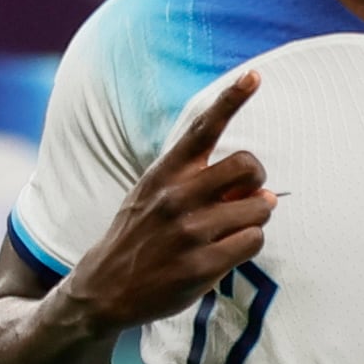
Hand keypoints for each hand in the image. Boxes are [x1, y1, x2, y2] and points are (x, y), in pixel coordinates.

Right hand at [67, 71, 275, 330]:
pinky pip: (253, 242)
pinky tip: (226, 252)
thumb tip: (259, 190)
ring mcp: (190, 232)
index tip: (255, 75)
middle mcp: (177, 196)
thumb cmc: (137, 237)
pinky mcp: (201, 266)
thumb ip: (195, 182)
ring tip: (230, 230)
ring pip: (259, 208)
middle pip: (249, 165)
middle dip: (257, 181)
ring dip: (254, 219)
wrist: (104, 288)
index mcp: (165, 173)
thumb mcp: (151, 195)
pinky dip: (248, 244)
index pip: (202, 128)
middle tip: (245, 197)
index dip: (232, 98)